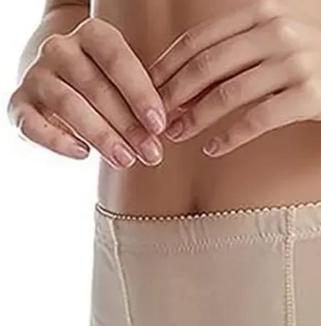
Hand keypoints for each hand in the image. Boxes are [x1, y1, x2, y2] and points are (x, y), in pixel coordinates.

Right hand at [7, 17, 166, 167]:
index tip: (159, 125)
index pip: (116, 58)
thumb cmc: (107, 88)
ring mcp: (37, 76)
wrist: (61, 85)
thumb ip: (143, 99)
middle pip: (95, 87)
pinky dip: (58, 142)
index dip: (140, 92)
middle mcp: (60, 50)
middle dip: (127, 125)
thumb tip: (165, 130)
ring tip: (126, 159)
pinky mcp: (20, 105)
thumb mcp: (126, 83)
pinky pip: (34, 125)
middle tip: (151, 153)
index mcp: (91, 36)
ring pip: (68, 105)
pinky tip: (83, 155)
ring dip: (101, 136)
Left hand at [149, 0, 320, 155]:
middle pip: (206, 65)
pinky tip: (214, 148)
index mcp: (265, 12)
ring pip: (226, 93)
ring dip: (195, 118)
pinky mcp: (308, 95)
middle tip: (152, 119)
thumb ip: (256, 45)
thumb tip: (214, 68)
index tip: (148, 89)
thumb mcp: (296, 37)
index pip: (202, 39)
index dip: (169, 65)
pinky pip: (257, 119)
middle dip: (173, 94)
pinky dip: (230, 136)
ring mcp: (292, 62)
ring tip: (176, 136)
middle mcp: (274, 31)